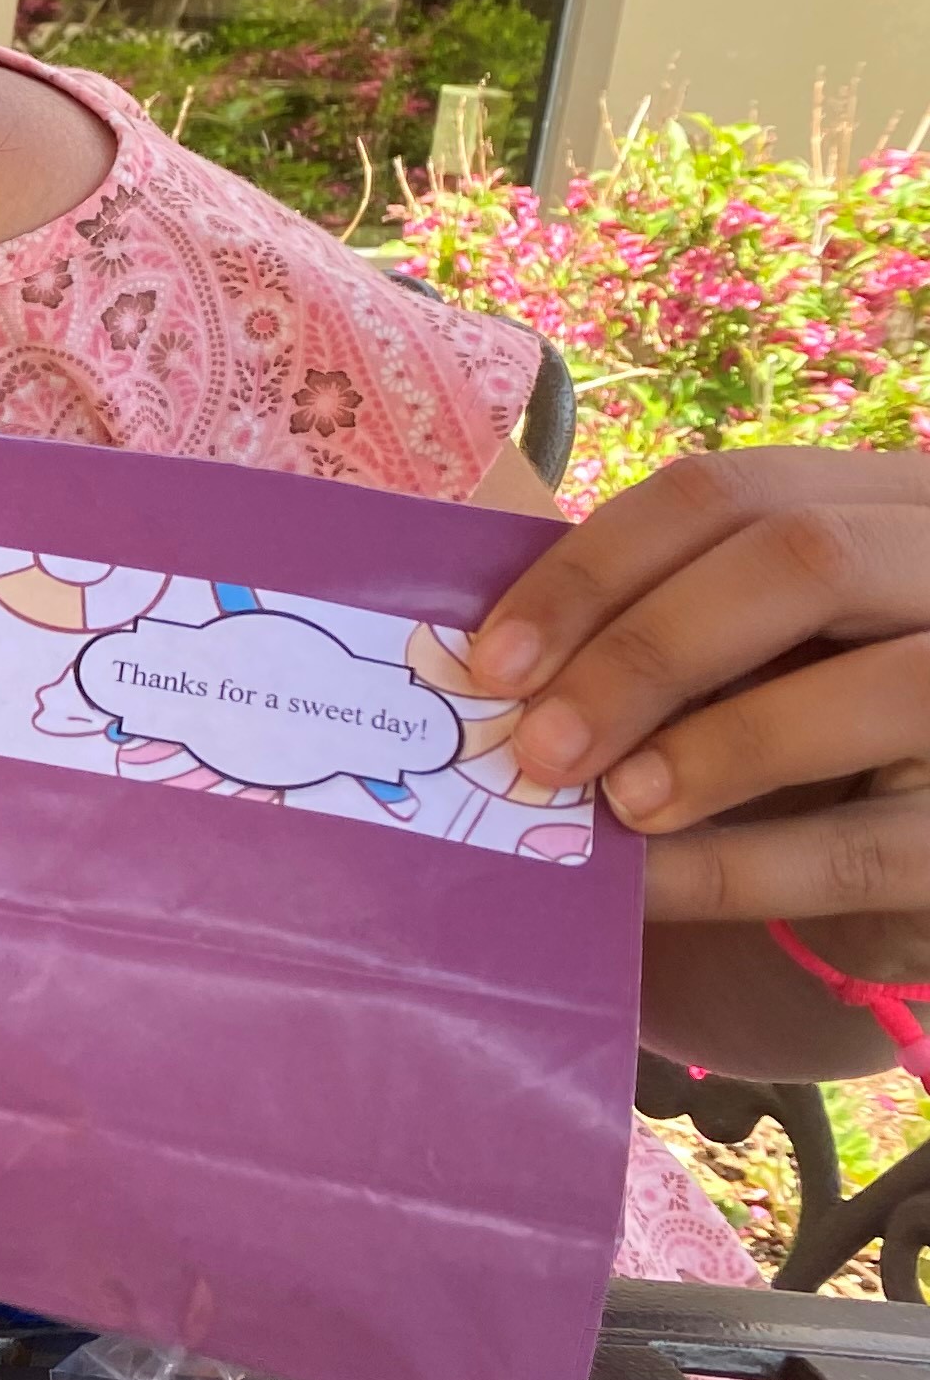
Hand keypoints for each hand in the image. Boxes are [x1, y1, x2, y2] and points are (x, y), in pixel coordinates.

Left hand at [473, 449, 929, 1056]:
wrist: (921, 838)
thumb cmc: (820, 732)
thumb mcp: (758, 651)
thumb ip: (664, 626)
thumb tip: (495, 661)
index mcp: (889, 506)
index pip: (730, 492)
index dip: (596, 568)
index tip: (491, 658)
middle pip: (805, 558)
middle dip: (646, 651)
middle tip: (536, 743)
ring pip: (882, 684)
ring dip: (720, 745)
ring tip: (611, 806)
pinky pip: (874, 846)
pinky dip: (746, 866)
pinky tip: (650, 887)